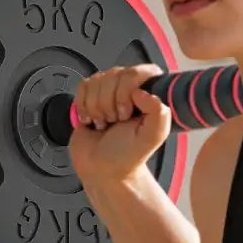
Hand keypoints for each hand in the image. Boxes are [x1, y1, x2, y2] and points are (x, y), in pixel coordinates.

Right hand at [68, 64, 171, 191]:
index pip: (136, 73)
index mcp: (149, 94)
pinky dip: (84, 106)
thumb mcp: (151, 138)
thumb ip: (159, 114)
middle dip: (110, 104)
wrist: (103, 169)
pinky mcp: (91, 95)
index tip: (126, 114)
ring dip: (97, 108)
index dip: (126, 92)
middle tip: (116, 122)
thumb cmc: (127, 156)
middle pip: (113, 76)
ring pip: (96, 81)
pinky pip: (83, 87)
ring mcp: (109, 91)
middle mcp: (130, 89)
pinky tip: (92, 120)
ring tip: (105, 123)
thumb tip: (142, 92)